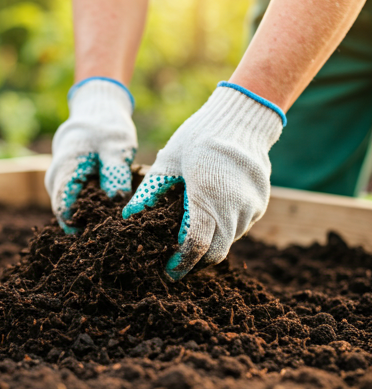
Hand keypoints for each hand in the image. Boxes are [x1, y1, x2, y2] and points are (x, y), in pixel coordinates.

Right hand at [45, 77, 136, 232]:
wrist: (96, 108)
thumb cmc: (106, 127)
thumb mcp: (117, 149)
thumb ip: (116, 176)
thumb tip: (119, 204)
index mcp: (64, 173)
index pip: (65, 214)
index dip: (84, 230)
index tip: (108, 236)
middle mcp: (56, 181)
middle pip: (68, 214)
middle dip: (90, 226)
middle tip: (117, 233)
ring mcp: (59, 181)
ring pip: (72, 208)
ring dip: (92, 217)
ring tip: (117, 222)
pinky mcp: (68, 181)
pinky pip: (77, 200)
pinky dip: (93, 206)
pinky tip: (112, 207)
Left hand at [123, 82, 285, 280]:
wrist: (242, 118)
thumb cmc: (199, 137)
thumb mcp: (168, 161)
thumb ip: (149, 192)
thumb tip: (129, 217)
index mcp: (208, 198)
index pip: (196, 246)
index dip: (180, 263)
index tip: (168, 270)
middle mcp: (235, 208)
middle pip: (215, 253)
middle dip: (195, 261)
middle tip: (176, 259)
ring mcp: (252, 207)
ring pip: (228, 241)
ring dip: (210, 245)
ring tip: (190, 235)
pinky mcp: (260, 204)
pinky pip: (240, 227)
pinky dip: (223, 229)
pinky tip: (209, 215)